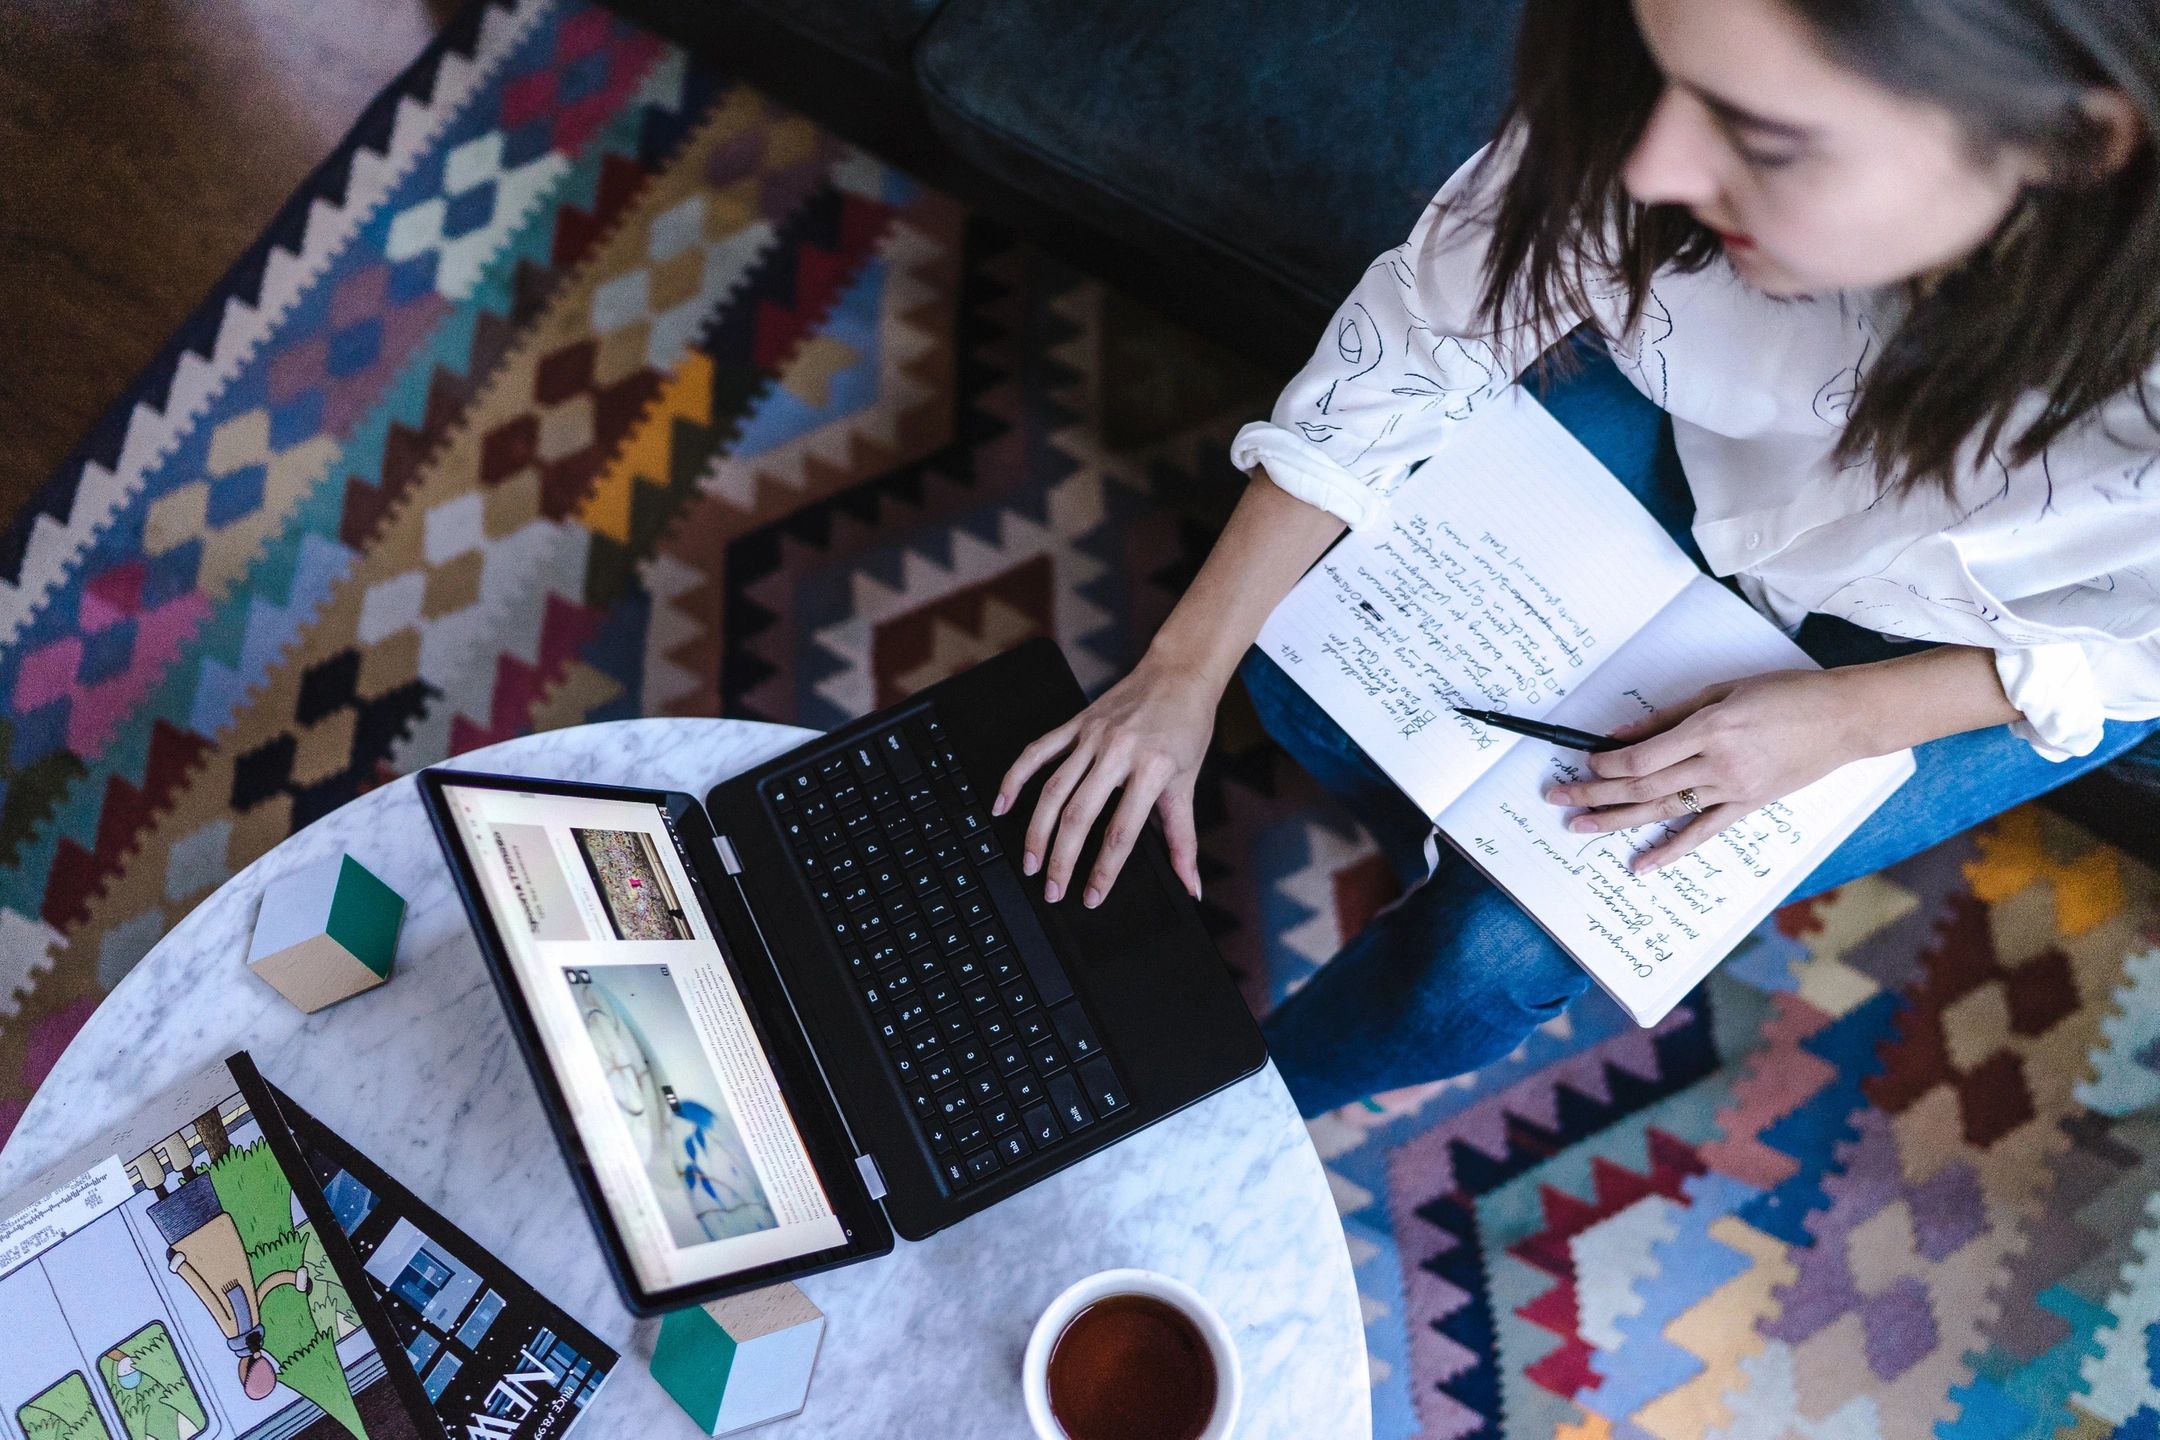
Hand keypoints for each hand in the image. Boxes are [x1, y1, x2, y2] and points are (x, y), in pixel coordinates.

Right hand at [992, 654, 1217, 905]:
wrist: (1179, 673)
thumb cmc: (1187, 729)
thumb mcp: (1188, 784)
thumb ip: (1184, 840)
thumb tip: (1191, 887)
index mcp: (1152, 769)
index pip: (1121, 832)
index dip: (1104, 870)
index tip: (1091, 897)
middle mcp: (1118, 751)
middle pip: (1079, 815)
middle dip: (1062, 859)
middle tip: (1051, 890)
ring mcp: (1092, 736)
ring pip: (1054, 790)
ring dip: (1037, 831)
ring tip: (1030, 863)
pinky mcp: (1076, 723)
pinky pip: (1038, 752)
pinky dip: (1015, 778)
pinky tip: (1001, 805)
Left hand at [1542, 668, 1870, 871]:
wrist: (1844, 717)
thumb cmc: (1786, 693)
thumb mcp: (1722, 691)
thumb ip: (1669, 716)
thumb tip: (1623, 735)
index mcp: (1709, 730)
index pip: (1641, 758)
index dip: (1607, 764)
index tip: (1584, 763)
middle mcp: (1717, 764)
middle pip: (1642, 787)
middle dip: (1595, 793)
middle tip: (1558, 798)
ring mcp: (1733, 790)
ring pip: (1664, 811)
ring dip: (1617, 821)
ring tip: (1580, 827)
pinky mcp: (1748, 806)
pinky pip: (1703, 833)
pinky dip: (1670, 851)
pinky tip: (1642, 864)